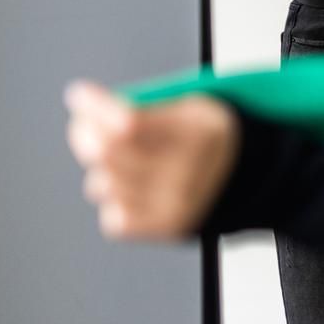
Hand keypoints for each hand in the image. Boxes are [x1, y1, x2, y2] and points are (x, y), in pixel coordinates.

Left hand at [64, 82, 238, 241]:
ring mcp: (176, 203)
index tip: (80, 95)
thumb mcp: (192, 107)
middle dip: (85, 134)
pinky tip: (133, 189)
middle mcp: (189, 171)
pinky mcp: (166, 228)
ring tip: (120, 161)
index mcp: (198, 131)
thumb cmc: (206, 135)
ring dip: (102, 170)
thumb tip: (86, 109)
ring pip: (104, 186)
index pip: (130, 124)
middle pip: (108, 154)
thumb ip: (145, 108)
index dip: (97, 109)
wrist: (243, 177)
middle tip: (85, 125)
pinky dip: (116, 202)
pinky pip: (114, 219)